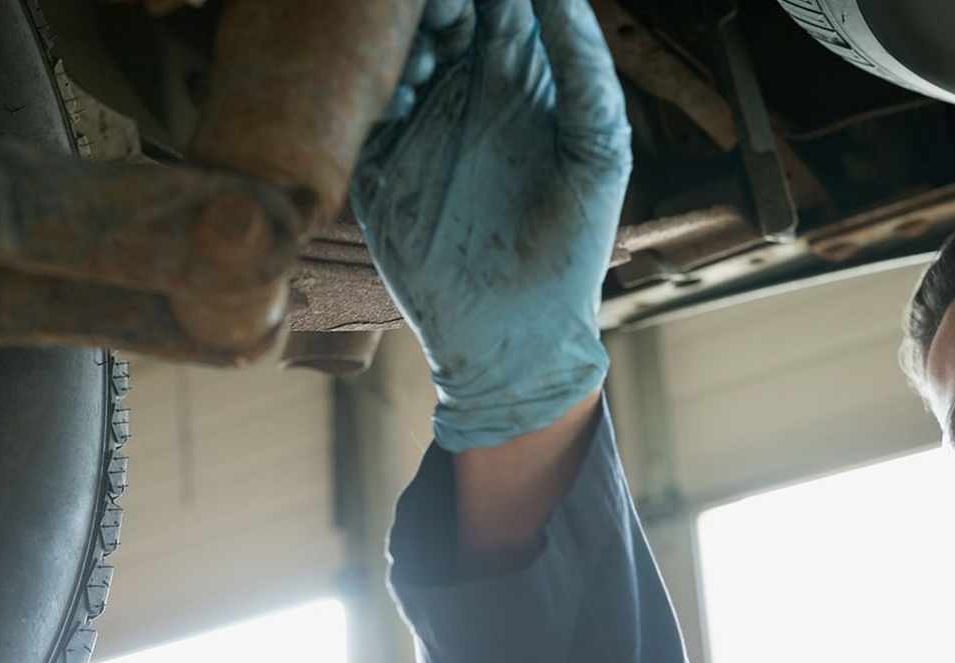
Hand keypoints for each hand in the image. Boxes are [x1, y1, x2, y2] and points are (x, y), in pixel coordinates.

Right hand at [352, 0, 630, 451]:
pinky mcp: (375, 169)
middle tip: (443, 9)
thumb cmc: (573, 246)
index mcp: (516, 76)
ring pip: (391, 52)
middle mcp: (461, 91)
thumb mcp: (597, 147)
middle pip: (434, 12)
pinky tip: (403, 101)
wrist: (516, 337)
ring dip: (401, 38)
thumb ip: (584, 64)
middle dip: (430, 0)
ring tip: (428, 58)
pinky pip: (358, 112)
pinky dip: (374, 92)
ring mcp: (415, 127)